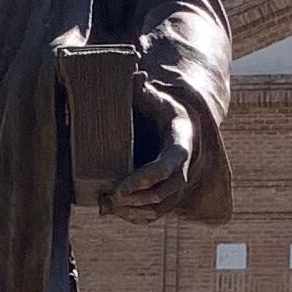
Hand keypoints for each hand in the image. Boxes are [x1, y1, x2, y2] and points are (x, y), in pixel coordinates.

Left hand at [108, 85, 198, 218]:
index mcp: (181, 145)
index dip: (143, 180)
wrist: (178, 126)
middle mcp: (183, 170)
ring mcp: (177, 187)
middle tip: (109, 198)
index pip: (167, 168)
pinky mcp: (169, 197)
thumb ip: (141, 88)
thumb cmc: (160, 109)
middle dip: (134, 200)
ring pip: (158, 209)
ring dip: (133, 212)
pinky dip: (135, 218)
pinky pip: (154, 215)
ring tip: (108, 206)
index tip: (119, 188)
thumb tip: (135, 74)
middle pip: (163, 194)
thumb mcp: (153, 96)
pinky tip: (116, 211)